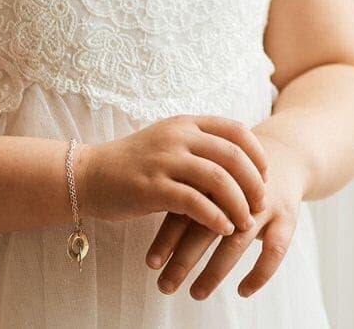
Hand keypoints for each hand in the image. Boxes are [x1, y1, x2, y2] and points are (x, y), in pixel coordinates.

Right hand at [80, 115, 268, 237]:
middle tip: (261, 203)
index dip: (257, 154)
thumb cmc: (134, 164)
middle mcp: (178, 137)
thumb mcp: (168, 143)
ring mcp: (164, 160)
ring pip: (218, 179)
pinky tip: (223, 229)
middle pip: (233, 155)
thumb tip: (239, 163)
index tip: (264, 175)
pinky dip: (215, 217)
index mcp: (186, 124)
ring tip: (246, 222)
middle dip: (253, 182)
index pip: (236, 131)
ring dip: (238, 204)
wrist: (88, 175)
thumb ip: (198, 146)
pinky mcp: (152, 187)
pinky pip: (195, 203)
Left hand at [146, 131, 308, 300]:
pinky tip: (243, 291)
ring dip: (215, 269)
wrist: (287, 151)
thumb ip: (185, 202)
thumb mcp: (211, 180)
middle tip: (165, 286)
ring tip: (197, 293)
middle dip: (184, 259)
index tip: (151, 264)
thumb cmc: (236, 174)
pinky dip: (260, 273)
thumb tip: (151, 242)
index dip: (167, 238)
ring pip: (238, 239)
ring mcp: (263, 204)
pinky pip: (276, 249)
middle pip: (207, 225)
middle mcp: (237, 191)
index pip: (185, 210)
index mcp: (212, 179)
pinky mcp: (287, 216)